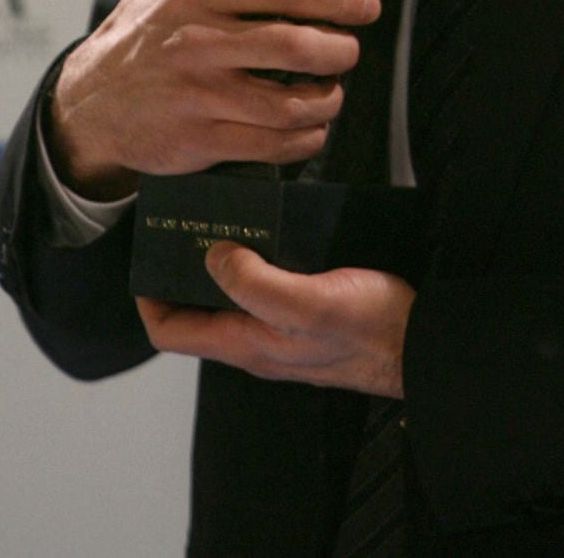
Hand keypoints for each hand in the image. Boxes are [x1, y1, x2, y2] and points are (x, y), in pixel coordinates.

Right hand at [47, 0, 379, 198]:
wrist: (87, 108)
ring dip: (328, 100)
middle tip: (348, 51)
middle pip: (294, 45)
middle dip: (339, 50)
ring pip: (290, 102)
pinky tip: (311, 129)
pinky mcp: (200, 140)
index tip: (366, 4)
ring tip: (332, 92)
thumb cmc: (133, 40)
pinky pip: (272, 144)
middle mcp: (199, 43)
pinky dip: (305, 139)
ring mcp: (200, 95)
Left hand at [137, 245, 412, 395]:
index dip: (147, 300)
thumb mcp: (306, 302)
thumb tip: (213, 256)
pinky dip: (256, 261)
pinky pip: (265, 288)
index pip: (170, 333)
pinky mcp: (308, 312)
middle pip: (196, 314)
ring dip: (220, 264)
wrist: (420, 340)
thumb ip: (255, 283)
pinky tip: (272, 232)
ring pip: (231, 298)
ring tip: (222, 220)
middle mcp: (257, 340)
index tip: (143, 260)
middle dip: (182, 274)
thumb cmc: (368, 328)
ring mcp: (282, 328)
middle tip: (183, 227)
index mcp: (246, 343)